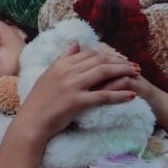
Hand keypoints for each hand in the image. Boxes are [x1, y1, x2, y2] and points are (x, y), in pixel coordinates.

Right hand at [17, 43, 140, 139]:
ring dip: (124, 72)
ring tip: (137, 75)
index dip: (107, 55)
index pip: (89, 53)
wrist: (31, 122)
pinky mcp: (77, 101)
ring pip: (104, 72)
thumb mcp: (48, 76)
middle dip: (120, 61)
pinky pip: (104, 96)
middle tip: (134, 66)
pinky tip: (131, 95)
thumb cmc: (38, 102)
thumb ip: (63, 59)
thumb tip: (76, 44)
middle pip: (100, 60)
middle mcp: (67, 71)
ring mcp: (72, 86)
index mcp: (60, 65)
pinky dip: (120, 95)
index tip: (119, 59)